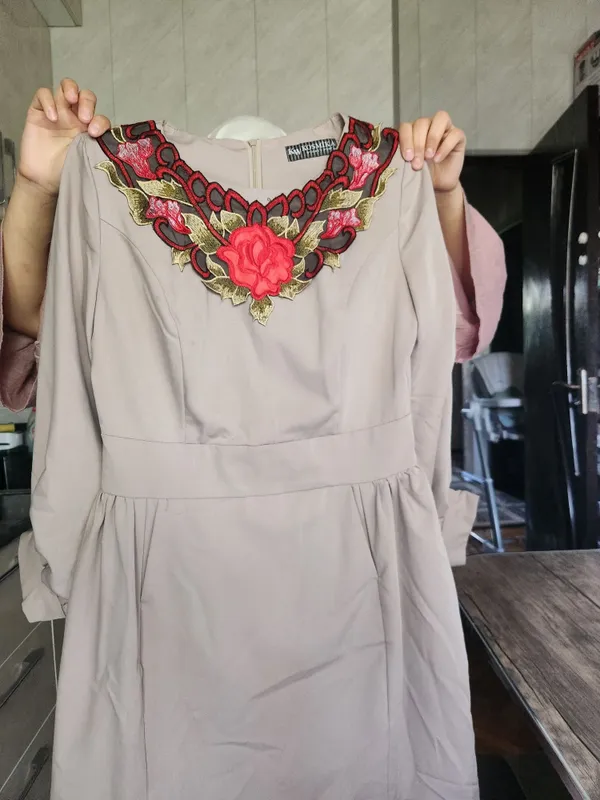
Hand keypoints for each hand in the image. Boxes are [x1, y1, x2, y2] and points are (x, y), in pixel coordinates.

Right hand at [17, 78, 111, 196]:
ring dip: (70, 89)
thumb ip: (97, 147)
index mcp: (89, 129)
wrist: (43, 180)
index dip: (100, 121)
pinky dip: (48, 101)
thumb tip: (113, 145)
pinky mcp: (38, 111)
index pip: (100, 116)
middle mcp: (75, 117)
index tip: (95, 133)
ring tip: (71, 100)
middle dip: (87, 102)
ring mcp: (57, 112)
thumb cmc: (66, 171)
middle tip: (85, 117)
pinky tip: (52, 117)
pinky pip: (43, 94)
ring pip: (66, 87)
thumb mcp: (86, 159)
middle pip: (85, 95)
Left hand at [398, 111, 465, 193]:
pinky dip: (445, 146)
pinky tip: (438, 159)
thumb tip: (394, 153)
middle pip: (422, 122)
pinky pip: (455, 133)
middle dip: (418, 143)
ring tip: (429, 157)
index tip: (407, 157)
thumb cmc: (423, 173)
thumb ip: (405, 155)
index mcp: (413, 130)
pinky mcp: (459, 136)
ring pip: (440, 118)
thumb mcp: (410, 165)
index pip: (407, 126)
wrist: (439, 185)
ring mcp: (445, 128)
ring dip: (432, 138)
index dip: (406, 139)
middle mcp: (429, 125)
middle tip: (417, 163)